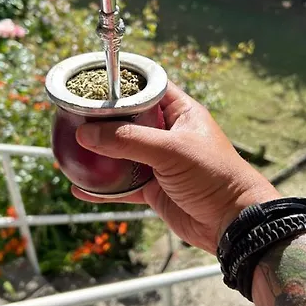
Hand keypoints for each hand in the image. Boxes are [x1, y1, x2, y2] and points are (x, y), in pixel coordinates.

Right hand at [73, 82, 279, 252]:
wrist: (233, 221)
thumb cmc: (213, 174)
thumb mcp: (171, 150)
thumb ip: (128, 139)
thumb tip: (86, 133)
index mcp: (180, 113)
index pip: (149, 88)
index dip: (125, 84)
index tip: (96, 83)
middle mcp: (168, 134)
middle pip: (130, 121)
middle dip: (105, 120)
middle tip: (76, 116)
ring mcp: (159, 162)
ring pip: (123, 153)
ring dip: (101, 154)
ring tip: (73, 149)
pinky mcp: (154, 188)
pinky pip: (123, 185)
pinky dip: (104, 188)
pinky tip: (81, 189)